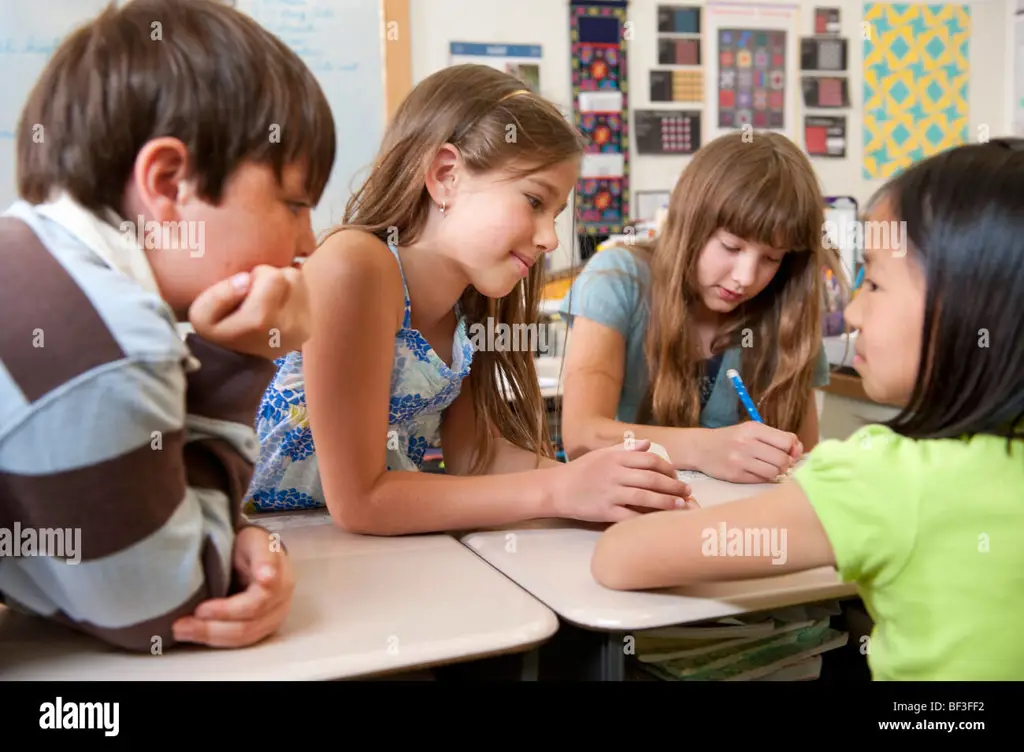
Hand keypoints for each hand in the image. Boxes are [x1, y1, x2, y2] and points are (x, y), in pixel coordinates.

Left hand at [172, 526, 294, 647]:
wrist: (258, 553)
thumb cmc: (253, 546)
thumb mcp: (256, 542)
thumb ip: (262, 556)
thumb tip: (267, 577)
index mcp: (281, 580)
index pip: (257, 601)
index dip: (228, 609)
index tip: (201, 609)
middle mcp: (280, 604)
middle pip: (247, 625)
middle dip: (212, 627)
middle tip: (180, 625)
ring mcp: (273, 619)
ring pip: (242, 637)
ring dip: (210, 636)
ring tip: (181, 631)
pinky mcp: (262, 629)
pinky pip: (239, 641)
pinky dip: (214, 639)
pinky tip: (194, 634)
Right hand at [188, 264, 311, 358]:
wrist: (235, 365)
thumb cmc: (217, 334)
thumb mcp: (202, 315)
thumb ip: (220, 294)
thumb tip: (246, 279)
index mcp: (262, 319)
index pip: (274, 275)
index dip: (259, 274)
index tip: (247, 286)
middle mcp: (288, 325)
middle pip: (293, 277)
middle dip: (274, 277)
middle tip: (257, 291)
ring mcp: (302, 329)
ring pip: (301, 283)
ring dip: (285, 284)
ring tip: (267, 298)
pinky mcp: (308, 329)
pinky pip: (305, 296)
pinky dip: (292, 295)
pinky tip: (277, 306)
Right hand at [548, 439, 696, 522]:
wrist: (556, 489)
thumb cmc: (580, 471)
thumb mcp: (601, 454)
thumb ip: (625, 449)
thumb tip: (648, 445)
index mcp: (616, 458)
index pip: (650, 460)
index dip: (668, 468)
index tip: (677, 476)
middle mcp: (615, 474)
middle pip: (652, 479)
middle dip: (674, 486)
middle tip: (687, 492)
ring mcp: (610, 493)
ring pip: (645, 497)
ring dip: (667, 502)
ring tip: (682, 506)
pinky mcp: (605, 511)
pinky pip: (631, 515)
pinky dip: (647, 518)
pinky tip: (660, 520)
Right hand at [698, 422, 801, 482]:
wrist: (701, 448)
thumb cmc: (731, 439)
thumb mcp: (750, 430)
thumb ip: (774, 438)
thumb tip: (798, 451)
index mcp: (753, 429)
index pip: (787, 441)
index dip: (793, 449)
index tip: (790, 452)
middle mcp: (746, 443)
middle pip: (782, 459)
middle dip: (785, 463)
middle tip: (778, 463)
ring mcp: (740, 460)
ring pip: (774, 472)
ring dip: (775, 472)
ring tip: (767, 468)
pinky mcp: (735, 475)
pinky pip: (761, 480)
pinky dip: (763, 478)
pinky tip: (756, 472)